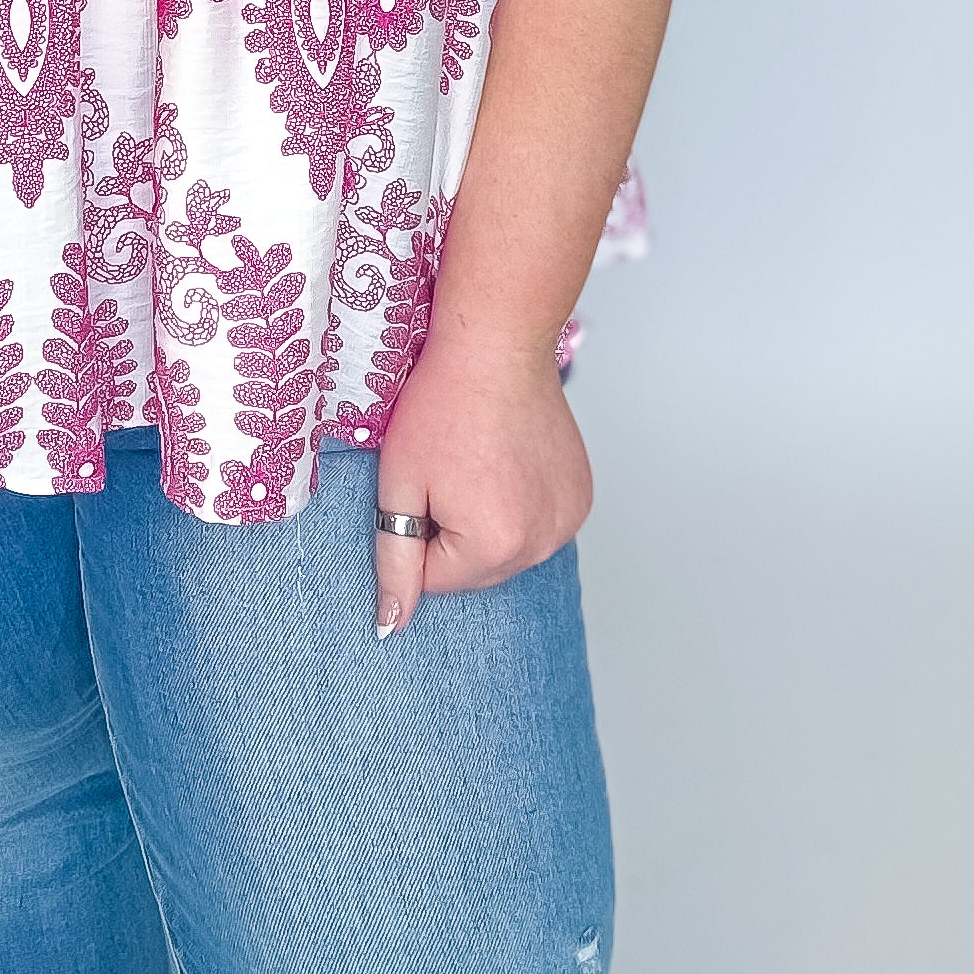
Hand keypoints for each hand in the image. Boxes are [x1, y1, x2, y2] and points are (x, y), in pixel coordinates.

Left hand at [372, 331, 590, 634]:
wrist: (496, 346)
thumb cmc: (442, 406)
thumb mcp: (399, 484)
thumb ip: (395, 562)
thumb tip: (391, 626)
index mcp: (494, 546)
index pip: (434, 580)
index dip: (415, 530)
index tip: (423, 482)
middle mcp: (542, 543)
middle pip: (474, 571)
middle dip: (451, 532)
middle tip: (448, 469)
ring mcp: (569, 520)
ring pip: (507, 550)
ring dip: (486, 523)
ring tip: (479, 462)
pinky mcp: (582, 498)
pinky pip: (537, 526)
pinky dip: (518, 506)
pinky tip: (508, 461)